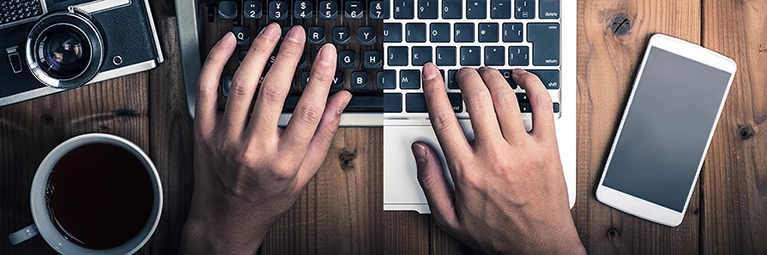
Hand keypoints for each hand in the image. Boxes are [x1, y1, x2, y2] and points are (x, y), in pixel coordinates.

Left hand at [180, 23, 350, 253]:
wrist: (225, 219)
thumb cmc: (266, 198)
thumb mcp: (305, 173)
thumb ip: (325, 133)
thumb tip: (342, 98)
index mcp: (284, 161)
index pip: (307, 110)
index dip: (321, 77)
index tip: (328, 54)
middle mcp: (254, 149)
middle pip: (273, 92)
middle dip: (289, 56)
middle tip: (298, 34)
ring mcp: (226, 139)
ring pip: (241, 85)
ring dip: (258, 52)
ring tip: (272, 33)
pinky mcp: (205, 131)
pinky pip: (207, 89)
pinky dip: (217, 61)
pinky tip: (231, 44)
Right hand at [413, 65, 584, 253]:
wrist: (540, 247)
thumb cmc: (498, 234)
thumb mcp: (449, 217)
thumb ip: (430, 181)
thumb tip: (420, 149)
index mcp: (467, 171)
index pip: (443, 118)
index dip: (434, 89)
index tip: (431, 73)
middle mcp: (494, 157)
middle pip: (475, 99)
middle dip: (465, 77)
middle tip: (462, 73)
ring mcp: (523, 150)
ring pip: (505, 96)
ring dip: (492, 76)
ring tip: (486, 73)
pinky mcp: (548, 148)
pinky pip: (542, 105)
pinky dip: (532, 83)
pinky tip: (522, 77)